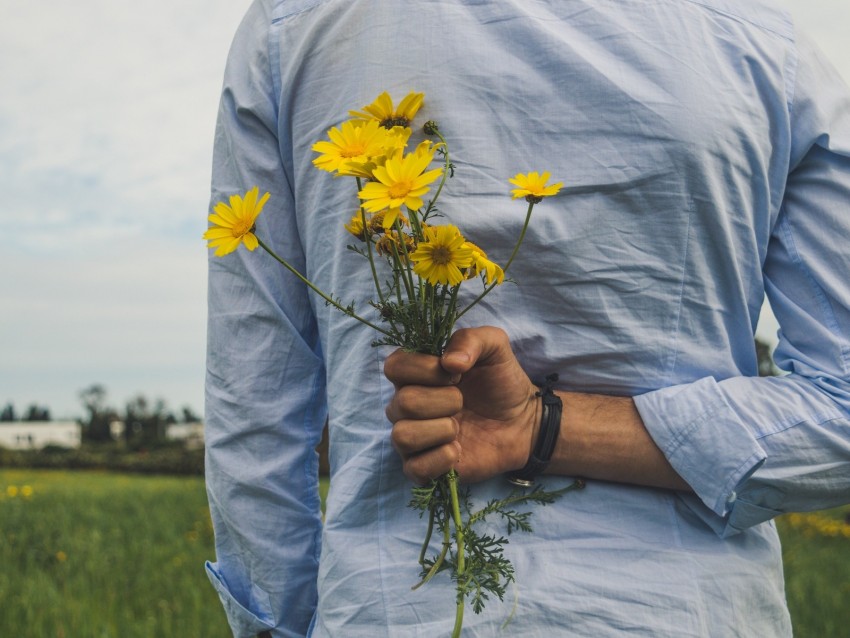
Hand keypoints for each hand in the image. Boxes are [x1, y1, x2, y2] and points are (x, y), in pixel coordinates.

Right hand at [384, 326, 538, 483]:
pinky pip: (413, 469)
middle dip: (443, 401)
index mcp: (416, 373)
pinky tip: (458, 449)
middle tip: (463, 401)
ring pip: (402, 436)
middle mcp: (407, 404)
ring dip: (440, 430)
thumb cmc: (501, 381)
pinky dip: (440, 459)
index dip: (425, 369)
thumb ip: (471, 340)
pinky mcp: (425, 467)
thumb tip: (449, 362)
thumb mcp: (494, 347)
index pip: (394, 366)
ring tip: (459, 427)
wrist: (524, 420)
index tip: (456, 373)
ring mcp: (414, 437)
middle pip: (403, 403)